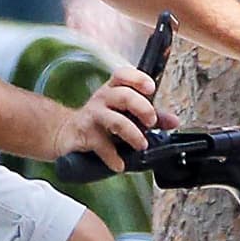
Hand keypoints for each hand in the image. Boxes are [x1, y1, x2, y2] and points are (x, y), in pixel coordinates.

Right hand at [50, 68, 180, 171]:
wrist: (66, 132)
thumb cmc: (101, 120)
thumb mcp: (124, 114)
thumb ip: (149, 116)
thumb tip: (174, 121)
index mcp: (113, 89)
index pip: (123, 75)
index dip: (138, 79)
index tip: (151, 88)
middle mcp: (102, 99)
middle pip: (124, 96)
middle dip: (142, 108)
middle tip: (151, 122)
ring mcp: (92, 116)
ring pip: (114, 121)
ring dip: (132, 134)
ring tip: (142, 145)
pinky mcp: (84, 134)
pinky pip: (101, 146)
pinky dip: (113, 157)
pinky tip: (120, 165)